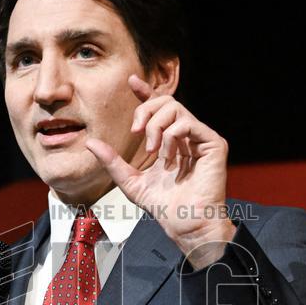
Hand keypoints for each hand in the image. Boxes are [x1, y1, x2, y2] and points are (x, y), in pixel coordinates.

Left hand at [84, 74, 235, 269]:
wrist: (184, 223)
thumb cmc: (163, 207)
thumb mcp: (130, 181)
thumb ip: (112, 161)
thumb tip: (90, 143)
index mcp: (170, 141)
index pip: (159, 108)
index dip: (146, 93)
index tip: (131, 81)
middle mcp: (187, 136)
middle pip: (166, 101)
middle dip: (145, 110)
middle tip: (135, 131)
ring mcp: (201, 139)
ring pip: (176, 108)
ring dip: (157, 126)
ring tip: (153, 150)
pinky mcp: (214, 144)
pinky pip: (188, 123)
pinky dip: (172, 136)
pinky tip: (169, 156)